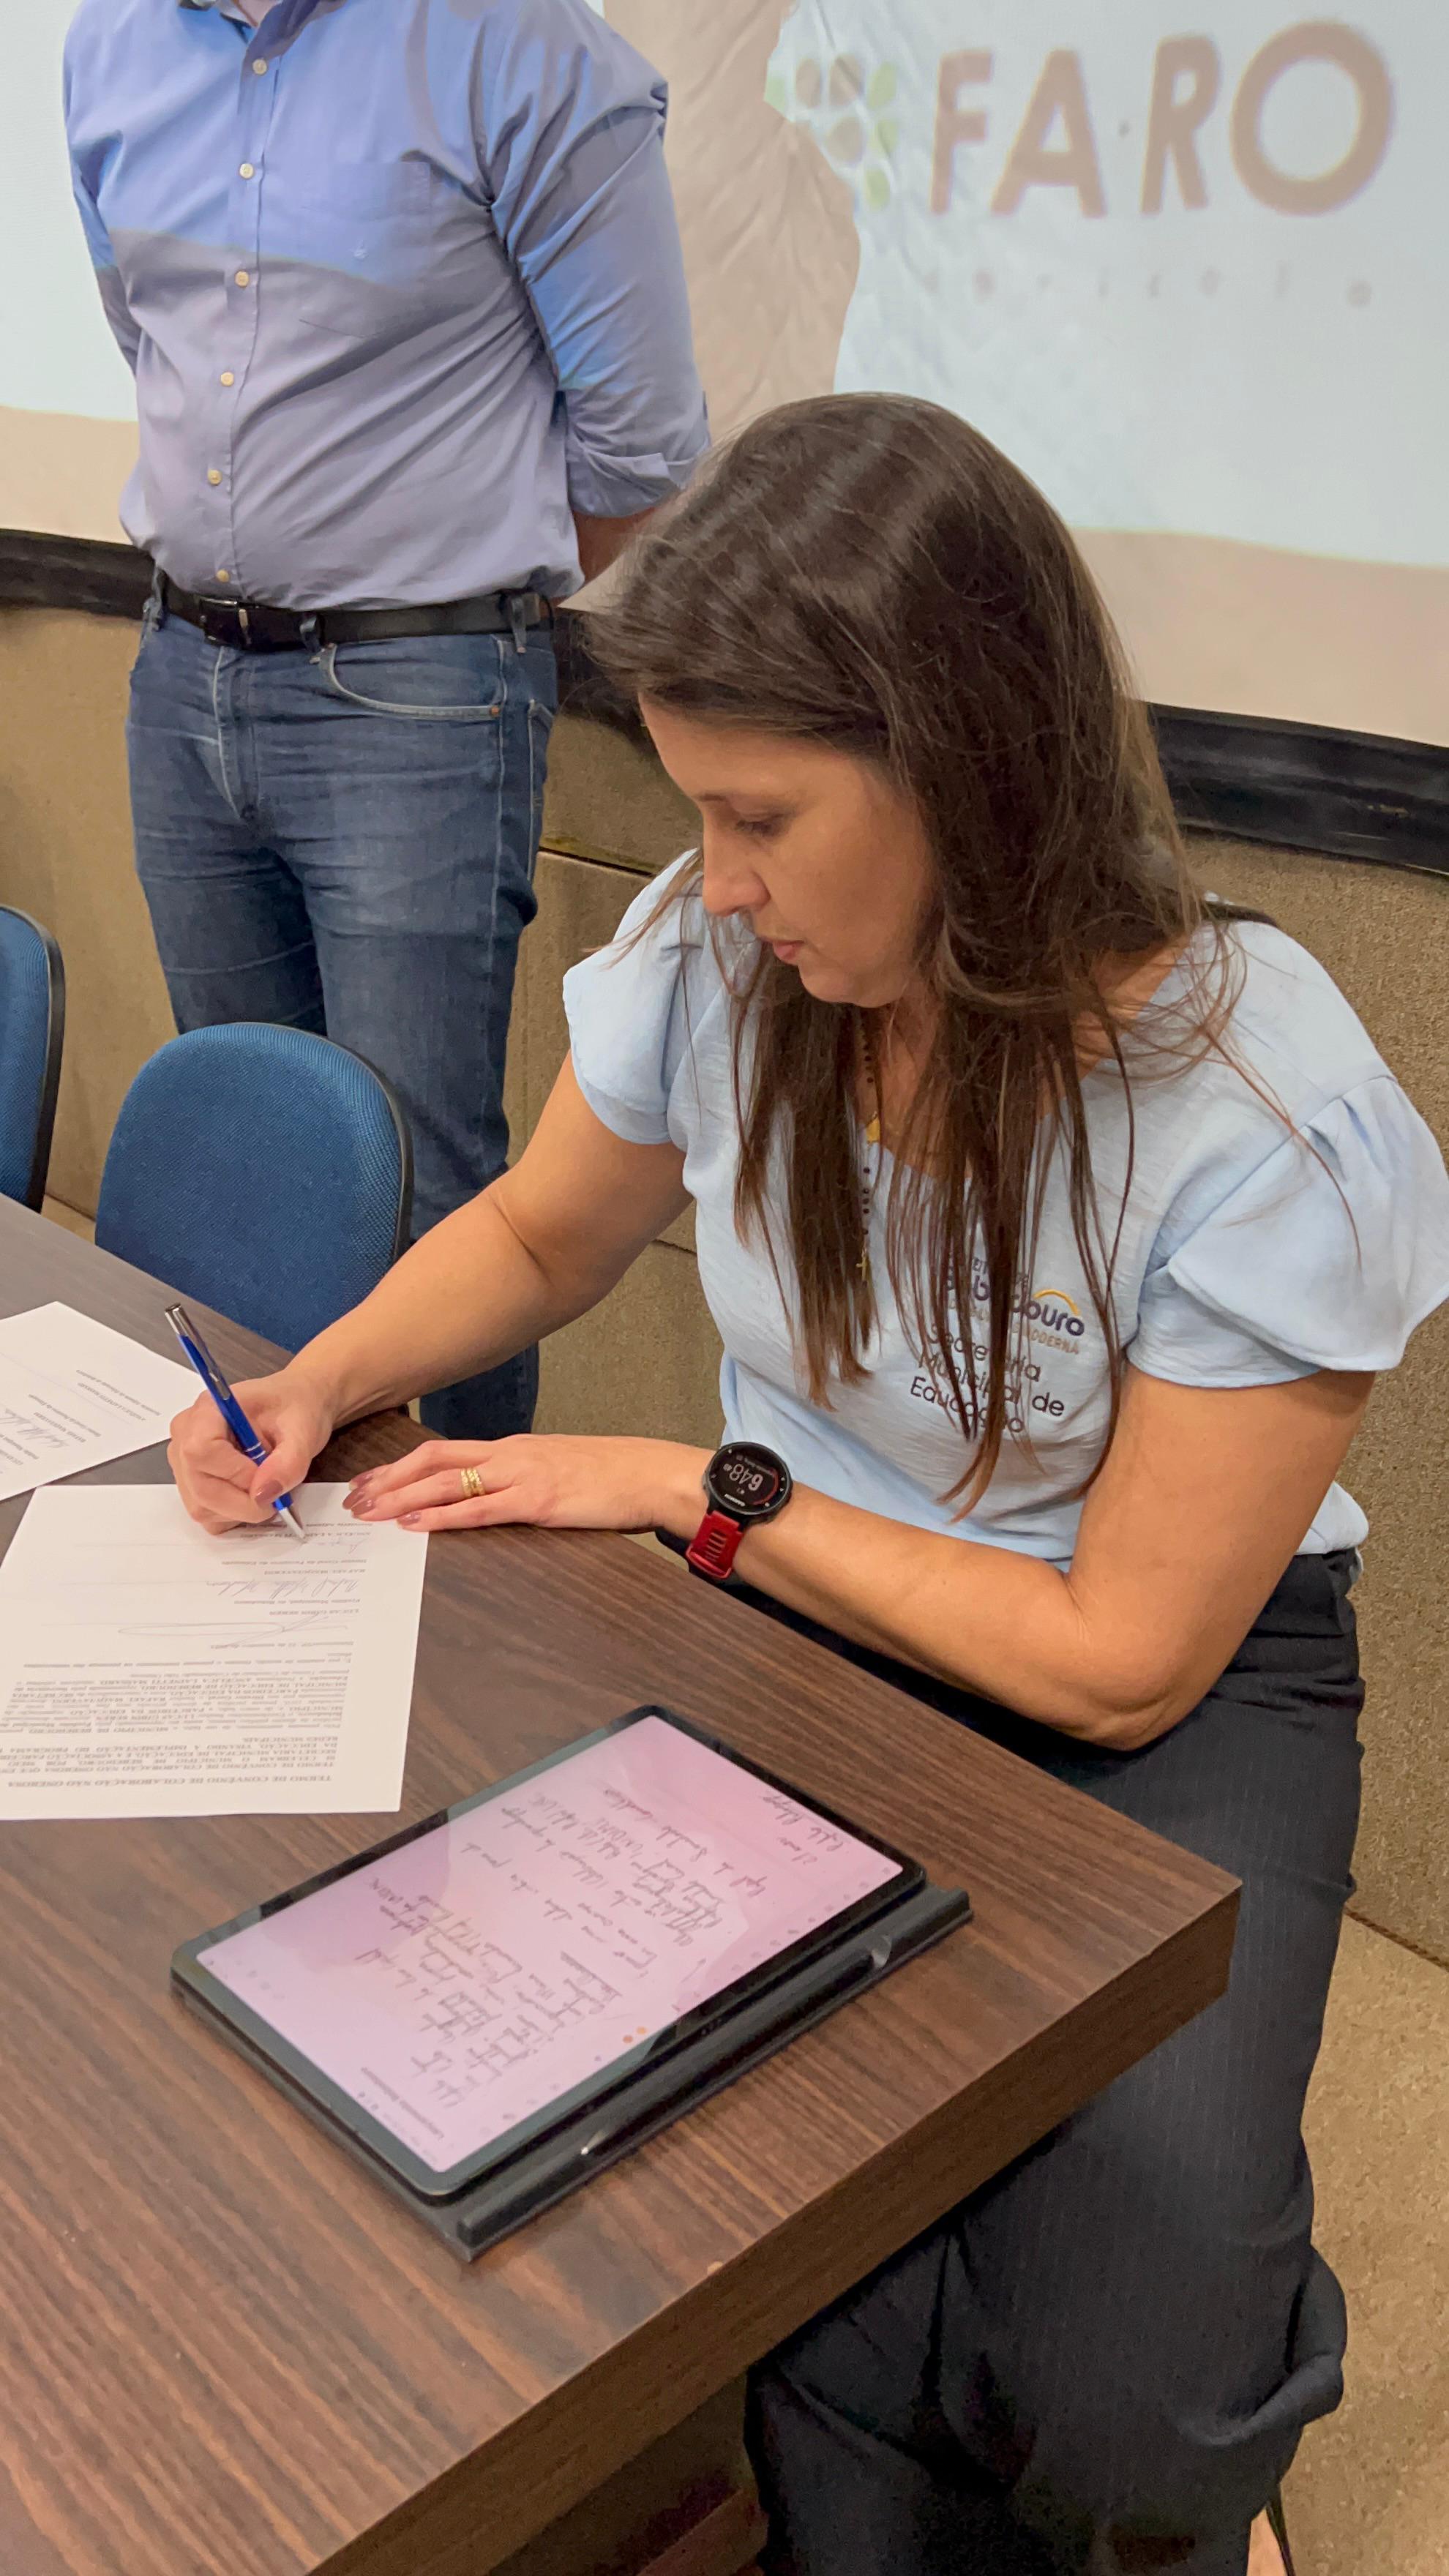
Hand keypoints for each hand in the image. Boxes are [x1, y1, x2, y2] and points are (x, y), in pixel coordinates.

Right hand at [168, 1366, 337, 1533]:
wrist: (294, 1409)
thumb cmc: (294, 1407)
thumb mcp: (304, 1429)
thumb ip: (288, 1462)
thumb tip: (264, 1493)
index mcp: (209, 1409)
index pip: (201, 1451)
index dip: (236, 1474)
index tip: (266, 1475)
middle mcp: (188, 1435)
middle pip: (200, 1487)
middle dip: (244, 1501)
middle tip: (275, 1492)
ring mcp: (185, 1462)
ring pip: (202, 1507)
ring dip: (241, 1508)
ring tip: (263, 1482)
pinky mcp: (192, 1484)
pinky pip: (207, 1515)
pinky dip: (234, 1514)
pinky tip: (251, 1492)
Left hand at [344, 1436, 708, 1537]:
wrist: (653, 1475)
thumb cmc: (614, 1477)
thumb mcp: (561, 1471)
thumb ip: (526, 1480)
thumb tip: (497, 1497)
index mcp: (514, 1449)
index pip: (443, 1451)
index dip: (401, 1466)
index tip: (371, 1481)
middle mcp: (510, 1456)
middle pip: (432, 1460)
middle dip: (388, 1479)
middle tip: (353, 1498)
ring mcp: (522, 1476)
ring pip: (447, 1482)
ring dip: (402, 1498)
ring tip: (368, 1513)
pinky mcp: (537, 1502)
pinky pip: (479, 1509)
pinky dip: (441, 1516)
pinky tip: (414, 1524)